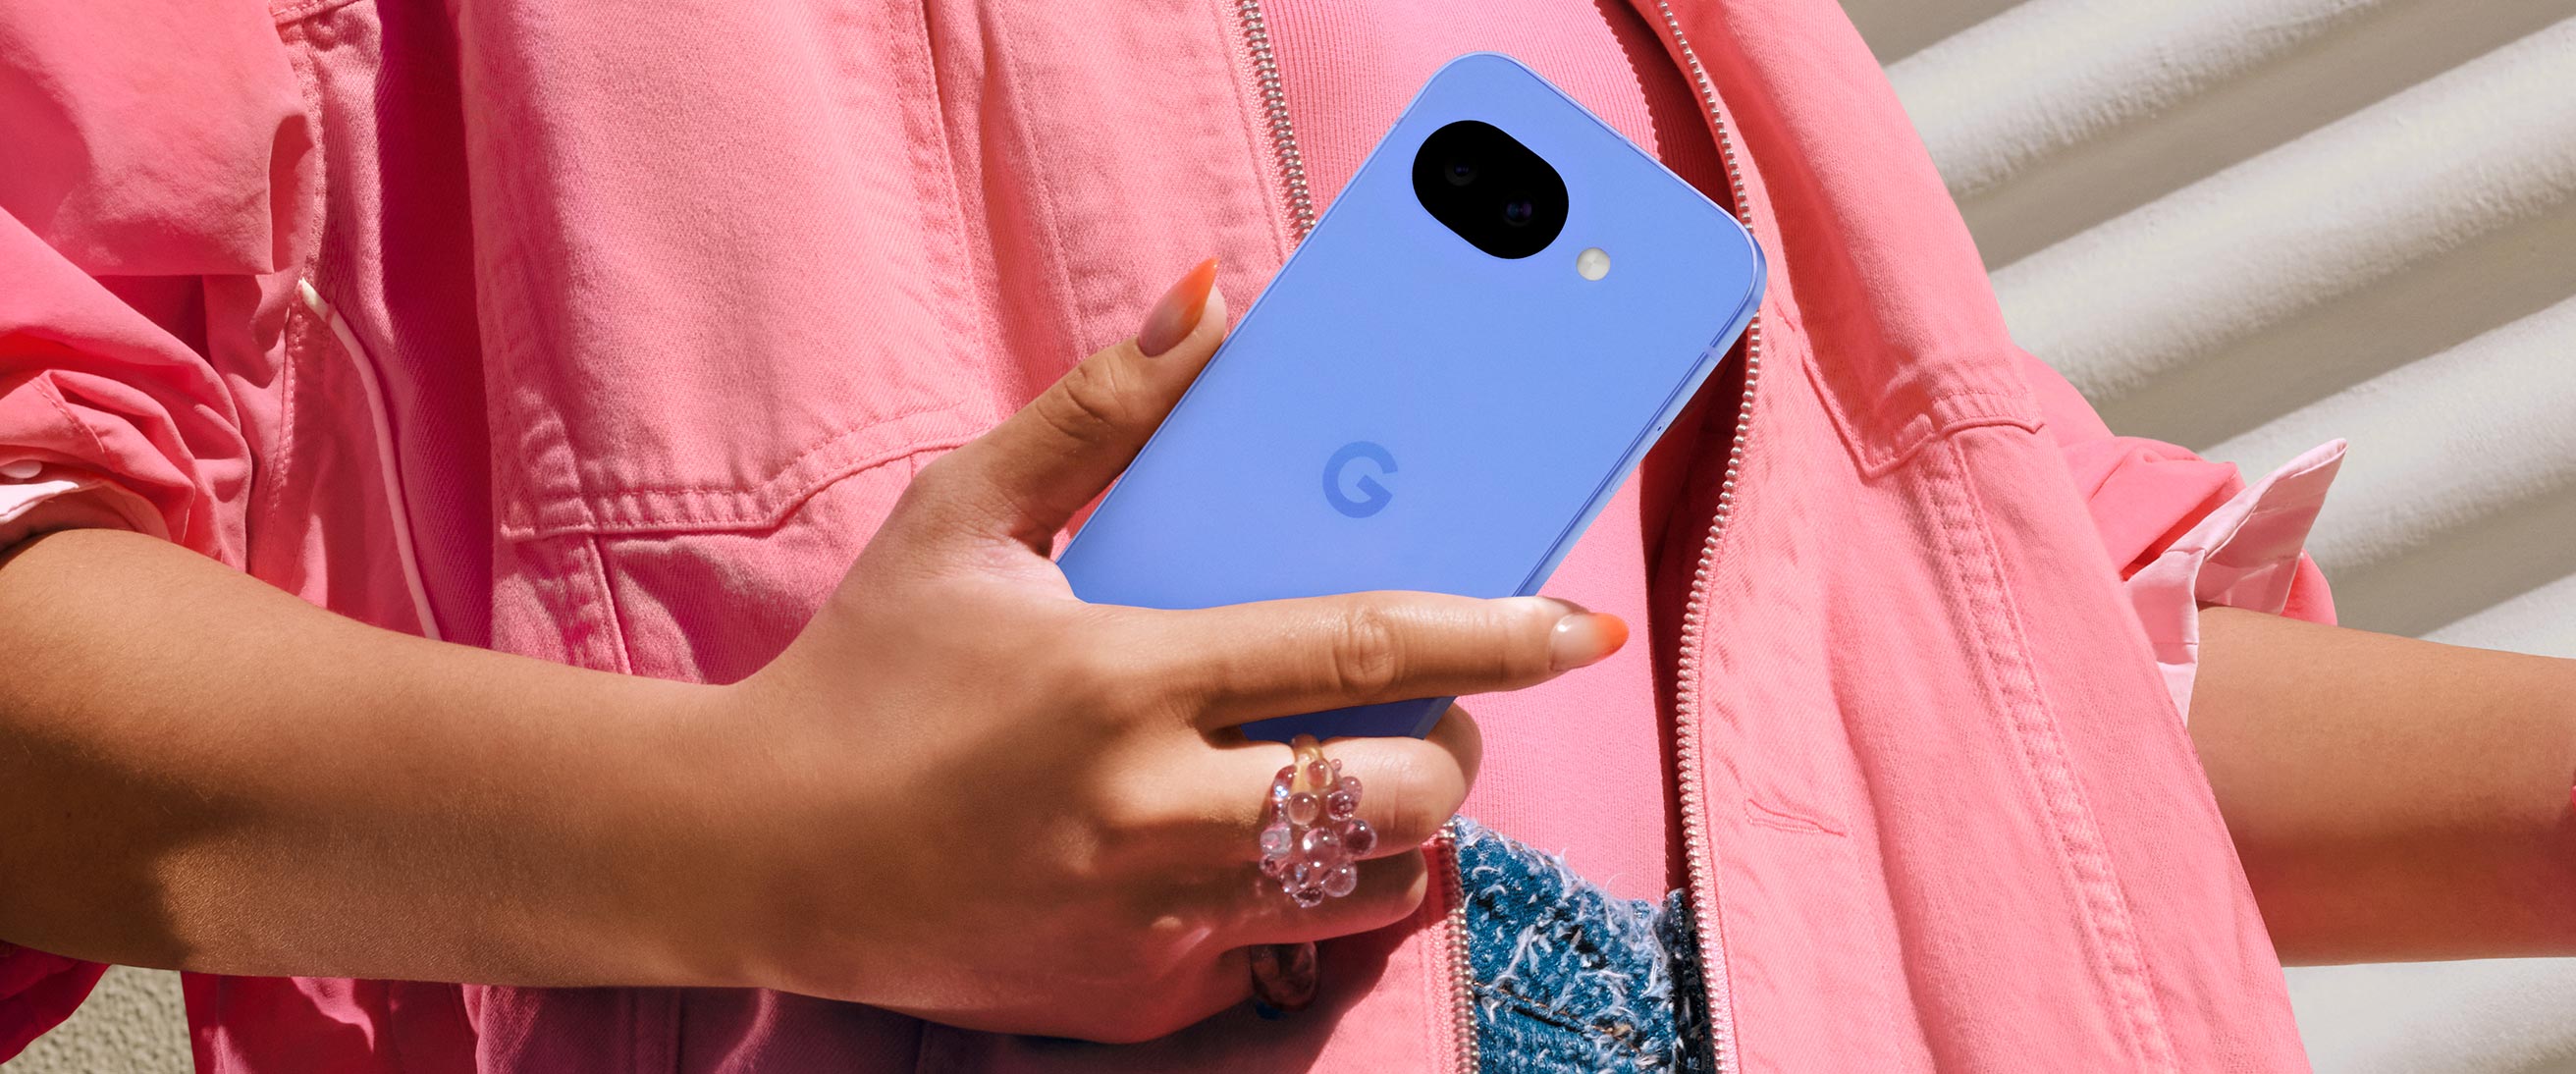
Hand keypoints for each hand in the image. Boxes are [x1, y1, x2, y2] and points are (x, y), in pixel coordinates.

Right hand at [705, 260, 1628, 1040]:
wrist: (754, 853)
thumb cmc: (867, 669)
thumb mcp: (966, 515)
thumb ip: (1103, 408)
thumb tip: (1215, 299)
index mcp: (1120, 678)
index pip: (1363, 651)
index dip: (1497, 636)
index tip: (1582, 627)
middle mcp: (1149, 813)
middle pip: (1406, 795)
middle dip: (1457, 747)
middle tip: (1424, 708)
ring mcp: (1149, 923)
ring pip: (1373, 888)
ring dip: (1395, 828)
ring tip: (1340, 771)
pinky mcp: (1136, 1003)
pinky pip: (1286, 957)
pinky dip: (1296, 900)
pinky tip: (1235, 847)